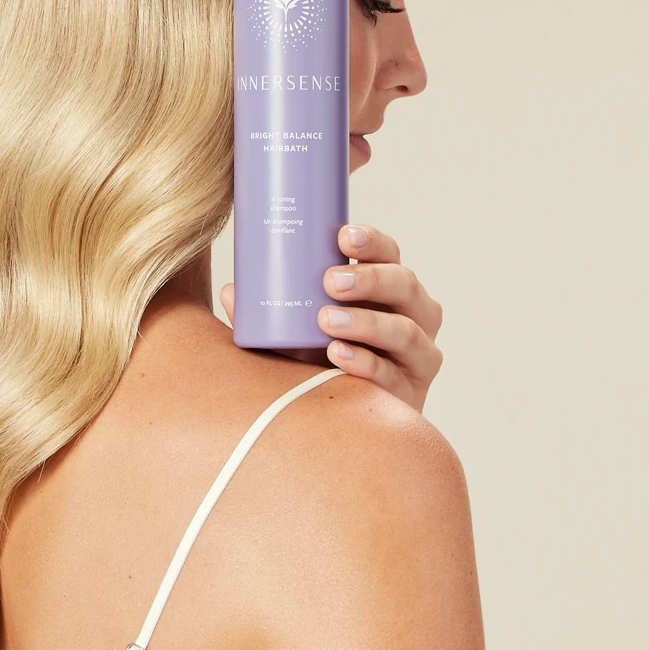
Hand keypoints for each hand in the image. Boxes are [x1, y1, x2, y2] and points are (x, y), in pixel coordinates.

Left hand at [219, 225, 443, 411]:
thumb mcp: (296, 326)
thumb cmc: (318, 354)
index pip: (390, 254)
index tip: (342, 236)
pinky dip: (364, 363)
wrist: (339, 413)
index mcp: (389, 287)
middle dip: (370, 279)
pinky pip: (392, 375)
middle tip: (330, 280)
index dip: (372, 241)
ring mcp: (416, 355)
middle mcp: (413, 315)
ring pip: (405, 331)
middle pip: (405, 285)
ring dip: (366, 322)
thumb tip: (232, 292)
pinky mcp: (410, 391)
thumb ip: (267, 312)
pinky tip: (338, 354)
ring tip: (326, 319)